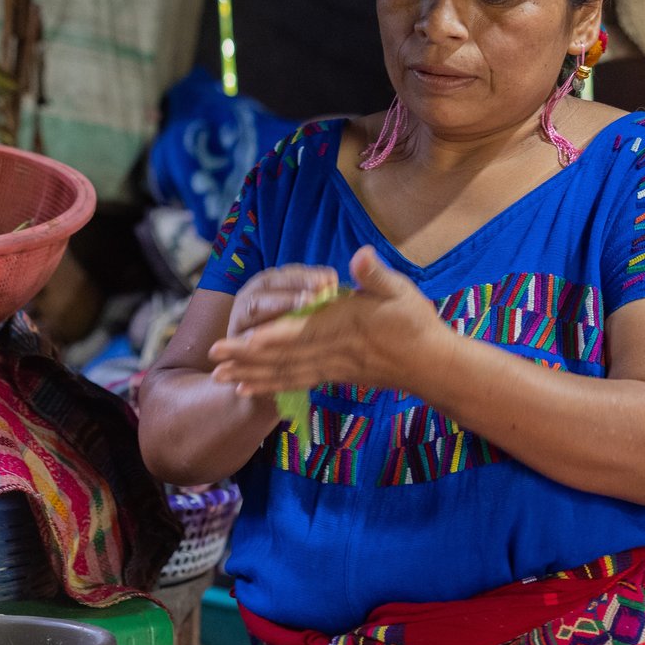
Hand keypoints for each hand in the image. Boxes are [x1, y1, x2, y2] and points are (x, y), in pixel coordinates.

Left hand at [206, 247, 446, 398]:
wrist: (432, 366)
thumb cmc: (417, 324)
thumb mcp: (401, 291)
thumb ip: (375, 275)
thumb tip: (360, 256)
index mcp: (344, 324)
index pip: (302, 332)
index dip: (271, 336)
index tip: (241, 338)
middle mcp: (332, 350)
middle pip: (283, 355)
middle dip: (246, 357)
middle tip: (212, 357)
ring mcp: (331, 367)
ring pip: (285, 373)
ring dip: (251, 374)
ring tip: (219, 378)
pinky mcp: (333, 377)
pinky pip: (296, 382)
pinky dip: (270, 386)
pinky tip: (248, 389)